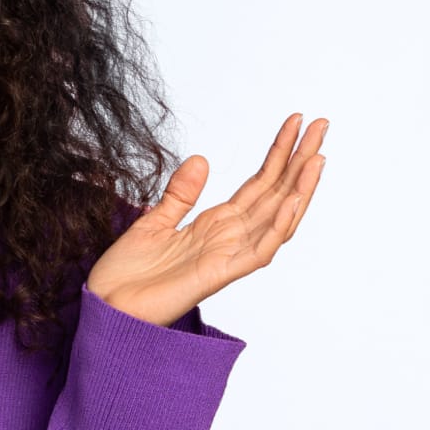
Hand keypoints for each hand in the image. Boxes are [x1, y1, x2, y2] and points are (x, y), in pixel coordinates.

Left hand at [86, 113, 327, 325]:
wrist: (107, 306)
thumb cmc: (128, 274)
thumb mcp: (153, 221)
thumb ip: (180, 194)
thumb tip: (201, 159)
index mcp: (216, 226)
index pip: (258, 184)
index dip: (278, 155)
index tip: (295, 123)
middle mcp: (229, 239)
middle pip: (275, 195)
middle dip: (299, 161)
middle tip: (322, 125)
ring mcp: (228, 257)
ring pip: (277, 220)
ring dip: (300, 190)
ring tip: (317, 158)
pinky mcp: (219, 275)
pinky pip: (259, 251)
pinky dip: (278, 227)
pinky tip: (293, 201)